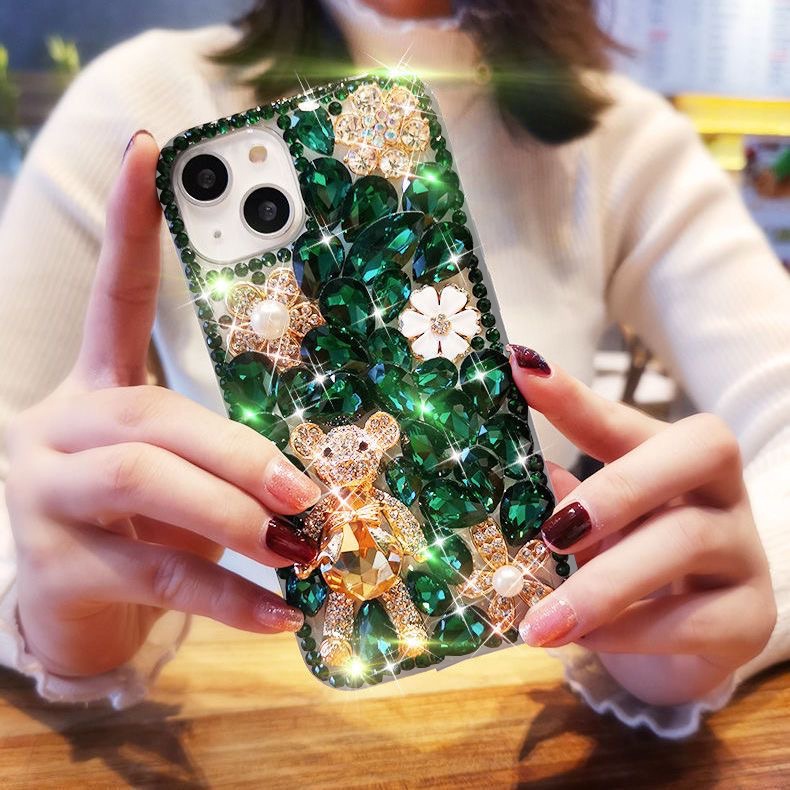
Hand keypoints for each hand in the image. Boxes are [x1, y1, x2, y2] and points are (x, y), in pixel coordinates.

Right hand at [5, 132, 320, 678]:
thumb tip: (316, 474)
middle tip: (306, 493)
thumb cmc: (138, 517)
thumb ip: (225, 451)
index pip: (111, 295)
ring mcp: (47, 495)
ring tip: (298, 545)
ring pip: (144, 483)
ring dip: (232, 513)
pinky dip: (227, 595)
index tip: (149, 151)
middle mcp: (61, 426)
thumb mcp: (178, 467)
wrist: (70, 595)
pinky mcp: (57, 565)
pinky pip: (155, 576)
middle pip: (149, 413)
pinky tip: (278, 613)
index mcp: (95, 386)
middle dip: (236, 452)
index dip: (130, 227)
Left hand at [508, 346, 775, 705]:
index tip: (520, 372)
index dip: (575, 399)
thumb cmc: (631, 568)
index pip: (627, 418)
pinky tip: (581, 640)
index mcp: (674, 457)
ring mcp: (744, 553)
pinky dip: (627, 631)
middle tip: (555, 530)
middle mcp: (721, 491)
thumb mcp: (593, 530)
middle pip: (696, 452)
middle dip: (618, 486)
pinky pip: (691, 620)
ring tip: (542, 619)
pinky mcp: (748, 620)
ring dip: (604, 582)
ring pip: (687, 541)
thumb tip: (507, 475)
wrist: (684, 646)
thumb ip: (560, 501)